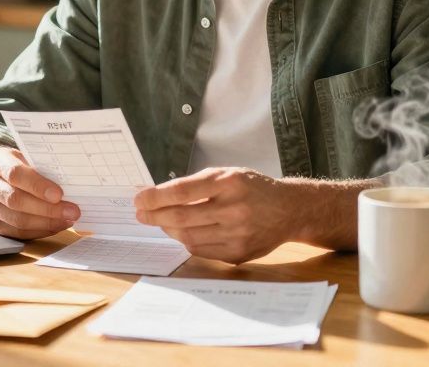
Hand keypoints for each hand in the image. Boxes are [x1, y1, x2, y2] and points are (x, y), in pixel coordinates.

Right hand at [0, 143, 78, 239]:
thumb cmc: (16, 164)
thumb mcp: (25, 156)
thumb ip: (42, 167)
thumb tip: (72, 184)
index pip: (15, 174)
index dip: (38, 186)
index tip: (59, 194)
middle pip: (16, 200)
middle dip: (47, 209)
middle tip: (72, 211)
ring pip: (17, 220)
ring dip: (46, 223)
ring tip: (67, 220)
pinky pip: (17, 232)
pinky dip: (40, 231)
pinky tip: (56, 226)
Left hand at [133, 167, 299, 264]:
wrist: (289, 210)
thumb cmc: (252, 189)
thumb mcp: (227, 175)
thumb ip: (195, 185)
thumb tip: (156, 196)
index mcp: (229, 182)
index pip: (182, 191)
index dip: (155, 197)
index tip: (139, 199)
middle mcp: (234, 208)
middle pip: (181, 216)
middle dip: (154, 215)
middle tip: (141, 214)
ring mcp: (237, 233)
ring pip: (188, 236)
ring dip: (168, 229)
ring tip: (161, 222)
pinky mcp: (239, 253)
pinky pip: (201, 250)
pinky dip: (187, 241)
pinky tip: (183, 232)